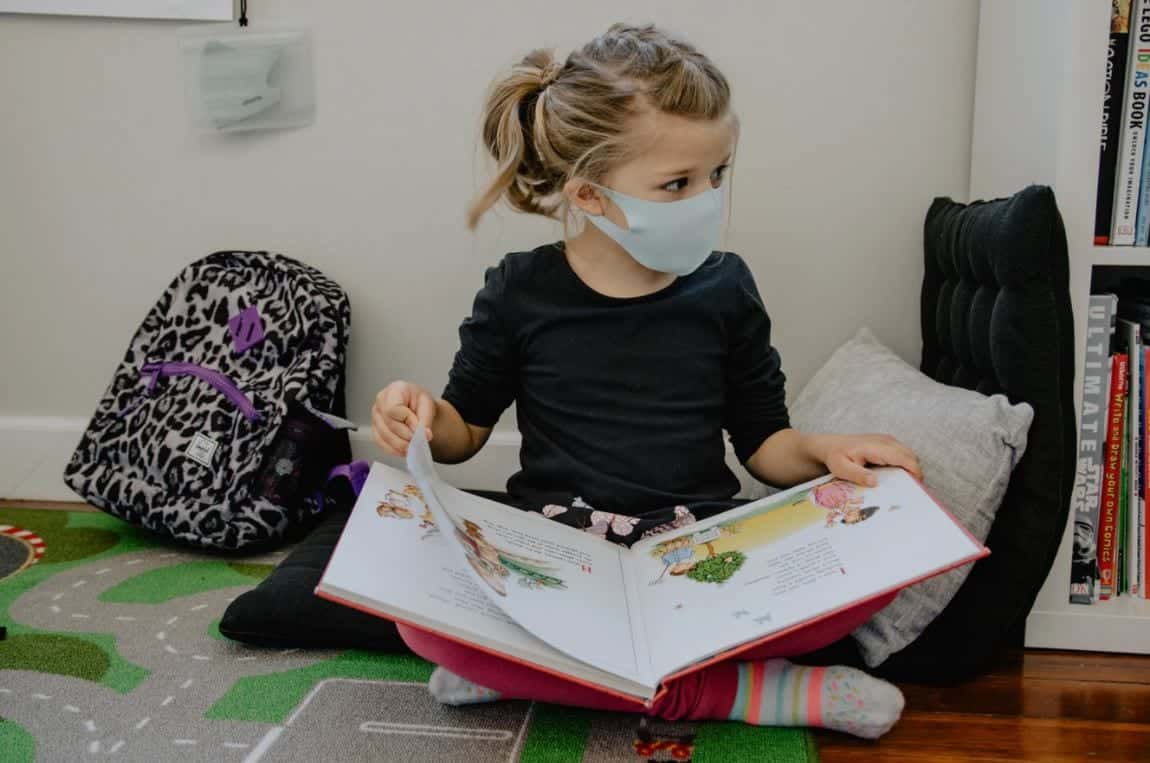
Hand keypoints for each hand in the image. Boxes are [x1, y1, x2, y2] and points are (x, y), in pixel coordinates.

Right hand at [372, 381, 436, 456]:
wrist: (417, 408)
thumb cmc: (420, 403)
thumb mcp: (428, 406)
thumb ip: (425, 420)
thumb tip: (423, 434)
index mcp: (395, 389)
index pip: (393, 409)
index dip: (407, 421)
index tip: (419, 428)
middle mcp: (381, 401)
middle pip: (388, 424)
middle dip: (405, 435)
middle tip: (418, 440)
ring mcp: (376, 415)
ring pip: (384, 436)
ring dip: (401, 444)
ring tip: (413, 445)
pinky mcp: (375, 429)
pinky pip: (381, 443)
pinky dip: (394, 449)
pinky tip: (404, 449)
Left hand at [805, 433, 922, 486]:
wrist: (828, 445)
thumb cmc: (834, 457)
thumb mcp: (840, 468)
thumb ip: (857, 475)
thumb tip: (874, 482)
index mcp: (876, 447)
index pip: (904, 458)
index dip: (915, 472)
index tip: (917, 488)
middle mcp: (885, 440)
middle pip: (911, 456)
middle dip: (915, 472)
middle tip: (911, 491)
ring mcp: (887, 440)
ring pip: (908, 454)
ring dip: (910, 468)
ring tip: (904, 486)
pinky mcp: (886, 442)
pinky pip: (902, 453)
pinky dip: (904, 464)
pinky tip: (896, 477)